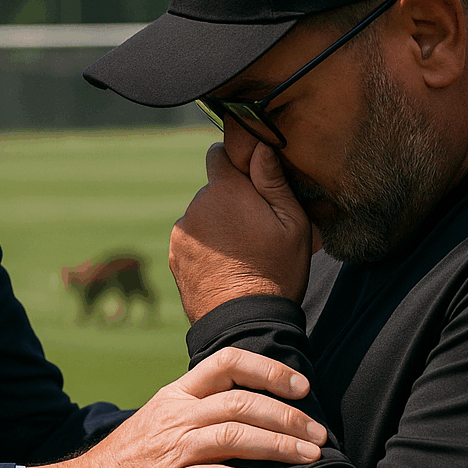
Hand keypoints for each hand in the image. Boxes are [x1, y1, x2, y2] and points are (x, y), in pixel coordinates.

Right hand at [31, 348, 326, 467]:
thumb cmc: (139, 450)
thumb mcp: (166, 415)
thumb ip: (204, 405)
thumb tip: (261, 405)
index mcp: (177, 393)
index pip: (227, 362)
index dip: (269, 369)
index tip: (301, 386)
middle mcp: (176, 415)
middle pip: (240, 402)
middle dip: (286, 415)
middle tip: (319, 432)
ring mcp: (174, 448)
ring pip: (235, 436)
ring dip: (279, 445)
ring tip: (310, 455)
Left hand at [170, 142, 311, 321]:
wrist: (244, 323)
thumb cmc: (276, 271)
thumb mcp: (292, 224)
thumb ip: (273, 180)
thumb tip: (260, 145)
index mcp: (225, 190)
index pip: (218, 153)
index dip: (234, 161)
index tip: (250, 179)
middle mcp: (196, 206)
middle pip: (213, 189)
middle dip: (231, 200)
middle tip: (256, 227)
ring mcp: (183, 233)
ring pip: (203, 216)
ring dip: (218, 225)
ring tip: (242, 252)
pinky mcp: (175, 256)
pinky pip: (193, 240)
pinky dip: (206, 247)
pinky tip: (226, 266)